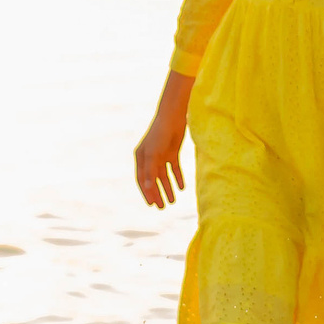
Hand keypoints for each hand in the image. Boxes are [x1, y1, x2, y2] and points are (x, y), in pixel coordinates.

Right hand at [135, 72, 194, 208]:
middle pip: (153, 180)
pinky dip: (178, 177)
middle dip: (157, 193)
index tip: (152, 205)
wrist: (173, 117)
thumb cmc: (160, 134)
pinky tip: (182, 187)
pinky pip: (175, 169)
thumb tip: (148, 187)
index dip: (147, 192)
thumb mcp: (154, 154)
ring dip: (168, 188)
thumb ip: (150, 171)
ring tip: (173, 201)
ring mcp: (162, 155)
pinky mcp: (173, 152)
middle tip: (163, 207)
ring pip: (164, 176)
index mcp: (141, 158)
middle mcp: (150, 157)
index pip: (142, 179)